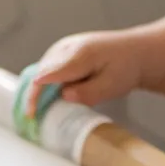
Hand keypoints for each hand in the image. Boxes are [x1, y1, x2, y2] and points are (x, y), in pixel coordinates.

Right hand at [25, 30, 145, 114]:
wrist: (134, 52)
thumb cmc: (125, 69)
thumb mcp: (111, 86)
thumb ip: (88, 92)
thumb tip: (64, 96)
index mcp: (81, 55)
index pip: (50, 74)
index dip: (37, 93)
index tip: (31, 111)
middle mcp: (67, 47)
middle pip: (41, 72)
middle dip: (35, 96)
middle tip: (34, 118)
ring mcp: (62, 47)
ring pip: (42, 70)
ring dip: (40, 90)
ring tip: (42, 109)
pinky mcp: (60, 50)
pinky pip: (47, 68)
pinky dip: (46, 83)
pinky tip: (52, 97)